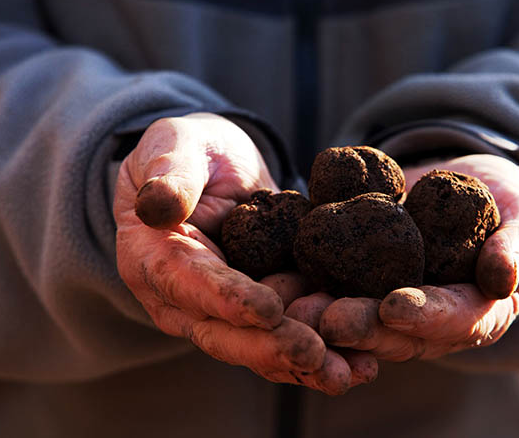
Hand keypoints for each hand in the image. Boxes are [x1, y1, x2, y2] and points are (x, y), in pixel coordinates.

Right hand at [113, 113, 367, 393]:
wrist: (214, 168)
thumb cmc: (189, 151)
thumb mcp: (174, 147)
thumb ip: (169, 174)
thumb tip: (158, 206)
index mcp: (156, 260)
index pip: (191, 284)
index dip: (229, 299)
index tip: (268, 310)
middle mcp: (186, 299)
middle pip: (228, 332)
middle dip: (274, 347)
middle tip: (317, 355)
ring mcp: (226, 311)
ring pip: (263, 345)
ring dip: (307, 364)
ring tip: (352, 371)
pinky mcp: (262, 309)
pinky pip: (289, 336)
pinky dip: (325, 352)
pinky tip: (363, 363)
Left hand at [307, 154, 518, 360]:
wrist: (470, 187)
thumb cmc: (508, 207)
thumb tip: (503, 277)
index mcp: (476, 313)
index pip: (454, 322)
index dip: (425, 317)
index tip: (395, 307)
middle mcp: (430, 319)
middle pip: (397, 332)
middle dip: (363, 328)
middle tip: (328, 319)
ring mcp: (394, 300)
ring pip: (360, 318)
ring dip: (327, 316)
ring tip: (299, 306)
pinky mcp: (365, 278)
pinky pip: (338, 285)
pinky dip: (312, 283)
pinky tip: (285, 276)